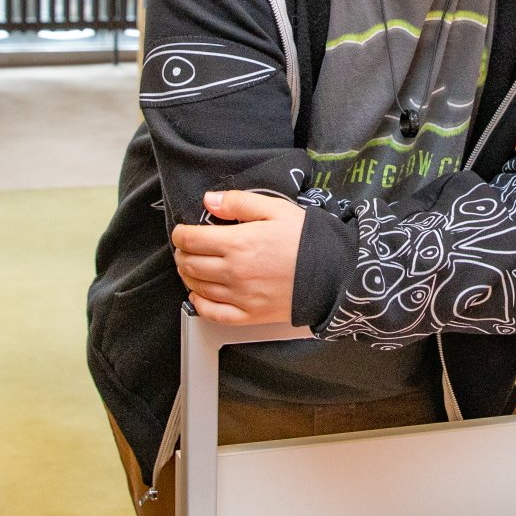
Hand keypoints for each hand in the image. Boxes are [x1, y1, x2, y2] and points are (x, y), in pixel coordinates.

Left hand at [171, 190, 304, 325]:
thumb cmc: (308, 241)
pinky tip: (199, 295)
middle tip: (186, 248)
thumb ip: (239, 203)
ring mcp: (240, 296)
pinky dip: (199, 304)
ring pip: (197, 287)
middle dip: (182, 254)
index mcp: (237, 242)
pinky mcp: (249, 315)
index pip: (191, 239)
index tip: (182, 232)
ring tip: (192, 267)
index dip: (180, 234)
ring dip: (188, 275)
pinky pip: (213, 313)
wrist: (335, 274)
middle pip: (190, 264)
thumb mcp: (277, 209)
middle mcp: (233, 271)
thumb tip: (210, 201)